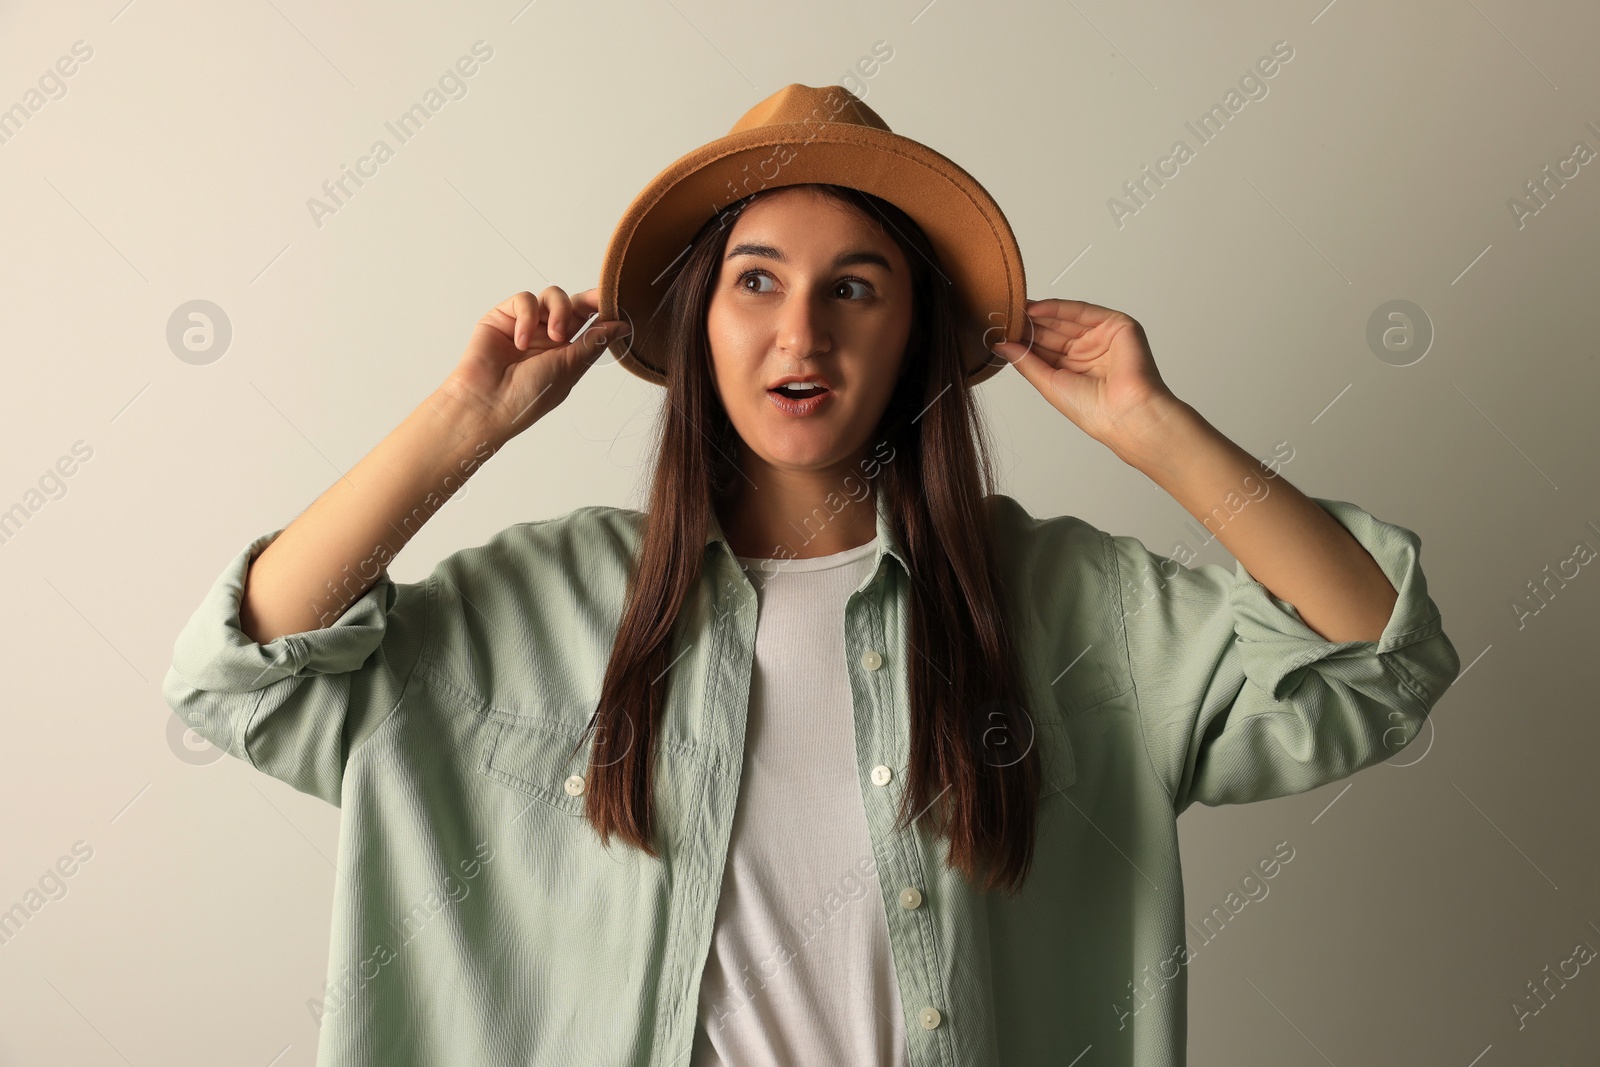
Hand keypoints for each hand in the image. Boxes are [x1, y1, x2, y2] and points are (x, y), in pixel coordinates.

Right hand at [438, 287, 629, 441]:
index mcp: (567, 351)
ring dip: (558, 312)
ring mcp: (526, 325)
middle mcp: (547, 336)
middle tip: (597, 302)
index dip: (602, 310)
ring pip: (551, 296)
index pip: (589, 322)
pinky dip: (527, 318)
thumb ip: (594, 342)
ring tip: (555, 337)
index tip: (617, 302)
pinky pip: (524, 300)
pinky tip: (521, 342)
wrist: (487, 404)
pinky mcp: (503, 316)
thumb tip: (623, 325)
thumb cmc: (528, 396)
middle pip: (573, 304)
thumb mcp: (569, 367)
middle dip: (588, 300)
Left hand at [991, 299, 1180, 452]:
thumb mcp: (1049, 384)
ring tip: (1014, 311)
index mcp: (1075, 370)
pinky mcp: (1117, 325)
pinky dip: (1058, 308)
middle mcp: (1089, 352)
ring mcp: (1103, 337)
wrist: (1125, 414)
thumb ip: (1026, 362)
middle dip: (1028, 325)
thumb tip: (1002, 346)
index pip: (1045, 348)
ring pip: (1066, 319)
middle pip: (1054, 331)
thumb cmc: (1095, 411)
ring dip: (1039, 315)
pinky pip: (1083, 311)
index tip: (1000, 332)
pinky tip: (1034, 310)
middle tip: (1002, 318)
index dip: (1023, 340)